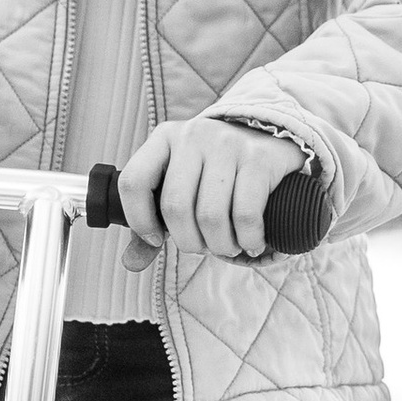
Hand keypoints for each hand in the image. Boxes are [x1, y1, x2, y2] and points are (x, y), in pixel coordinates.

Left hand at [116, 114, 306, 265]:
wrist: (269, 139)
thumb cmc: (215, 171)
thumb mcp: (180, 184)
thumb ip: (154, 220)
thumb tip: (132, 264)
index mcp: (164, 138)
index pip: (133, 182)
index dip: (139, 219)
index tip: (157, 237)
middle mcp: (193, 136)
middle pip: (175, 207)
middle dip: (189, 242)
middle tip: (203, 246)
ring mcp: (227, 144)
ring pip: (211, 216)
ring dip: (220, 245)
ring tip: (228, 245)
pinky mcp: (259, 159)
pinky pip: (245, 214)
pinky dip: (247, 239)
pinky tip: (251, 242)